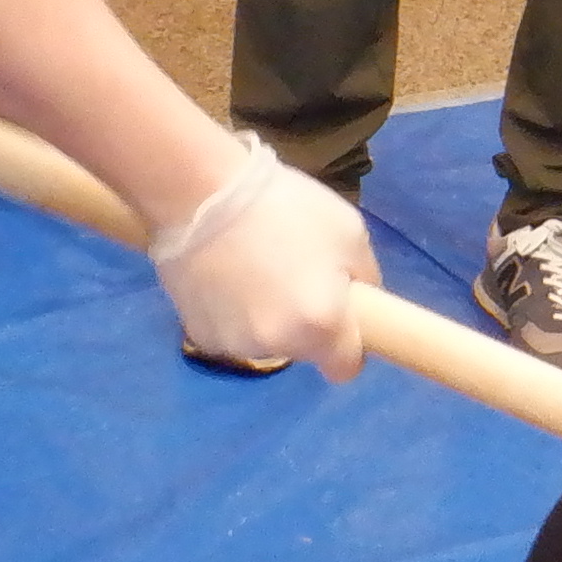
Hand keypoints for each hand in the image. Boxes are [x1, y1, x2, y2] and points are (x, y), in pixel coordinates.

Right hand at [152, 145, 376, 378]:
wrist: (201, 193)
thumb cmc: (284, 206)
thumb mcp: (349, 231)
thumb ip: (363, 277)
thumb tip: (357, 299)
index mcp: (321, 325)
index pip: (346, 368)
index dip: (348, 344)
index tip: (341, 317)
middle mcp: (278, 345)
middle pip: (303, 349)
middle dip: (305, 323)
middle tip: (294, 275)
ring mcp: (234, 344)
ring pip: (264, 341)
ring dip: (266, 317)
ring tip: (253, 267)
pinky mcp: (198, 335)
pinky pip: (230, 331)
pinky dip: (231, 312)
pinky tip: (224, 275)